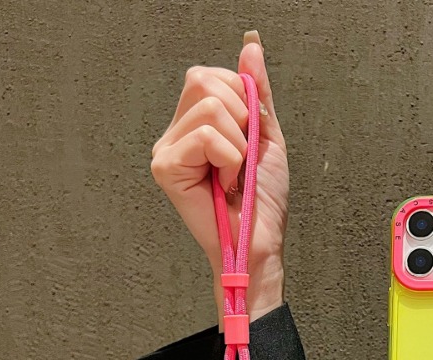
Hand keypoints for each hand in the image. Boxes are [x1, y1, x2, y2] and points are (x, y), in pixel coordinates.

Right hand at [150, 30, 288, 321]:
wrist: (261, 241)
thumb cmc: (263, 200)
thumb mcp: (267, 136)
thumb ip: (258, 91)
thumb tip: (251, 44)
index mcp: (195, 123)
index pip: (210, 76)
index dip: (242, 100)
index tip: (249, 140)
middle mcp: (174, 133)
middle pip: (203, 80)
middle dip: (241, 118)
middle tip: (241, 159)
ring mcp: (166, 149)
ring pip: (209, 108)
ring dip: (238, 145)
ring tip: (234, 175)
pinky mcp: (165, 168)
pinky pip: (205, 136)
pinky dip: (229, 158)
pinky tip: (225, 184)